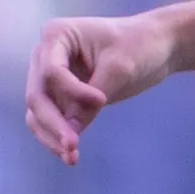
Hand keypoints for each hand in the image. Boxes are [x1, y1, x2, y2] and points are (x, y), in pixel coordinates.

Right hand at [25, 13, 157, 162]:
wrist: (157, 47)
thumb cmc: (140, 46)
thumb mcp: (119, 69)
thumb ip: (90, 101)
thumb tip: (69, 132)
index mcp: (57, 35)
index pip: (51, 71)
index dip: (73, 91)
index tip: (101, 101)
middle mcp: (45, 55)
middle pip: (38, 95)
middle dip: (53, 123)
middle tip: (72, 147)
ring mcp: (50, 77)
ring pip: (38, 112)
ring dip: (51, 136)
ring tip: (71, 158)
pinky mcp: (62, 96)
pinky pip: (51, 120)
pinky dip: (57, 137)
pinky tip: (71, 155)